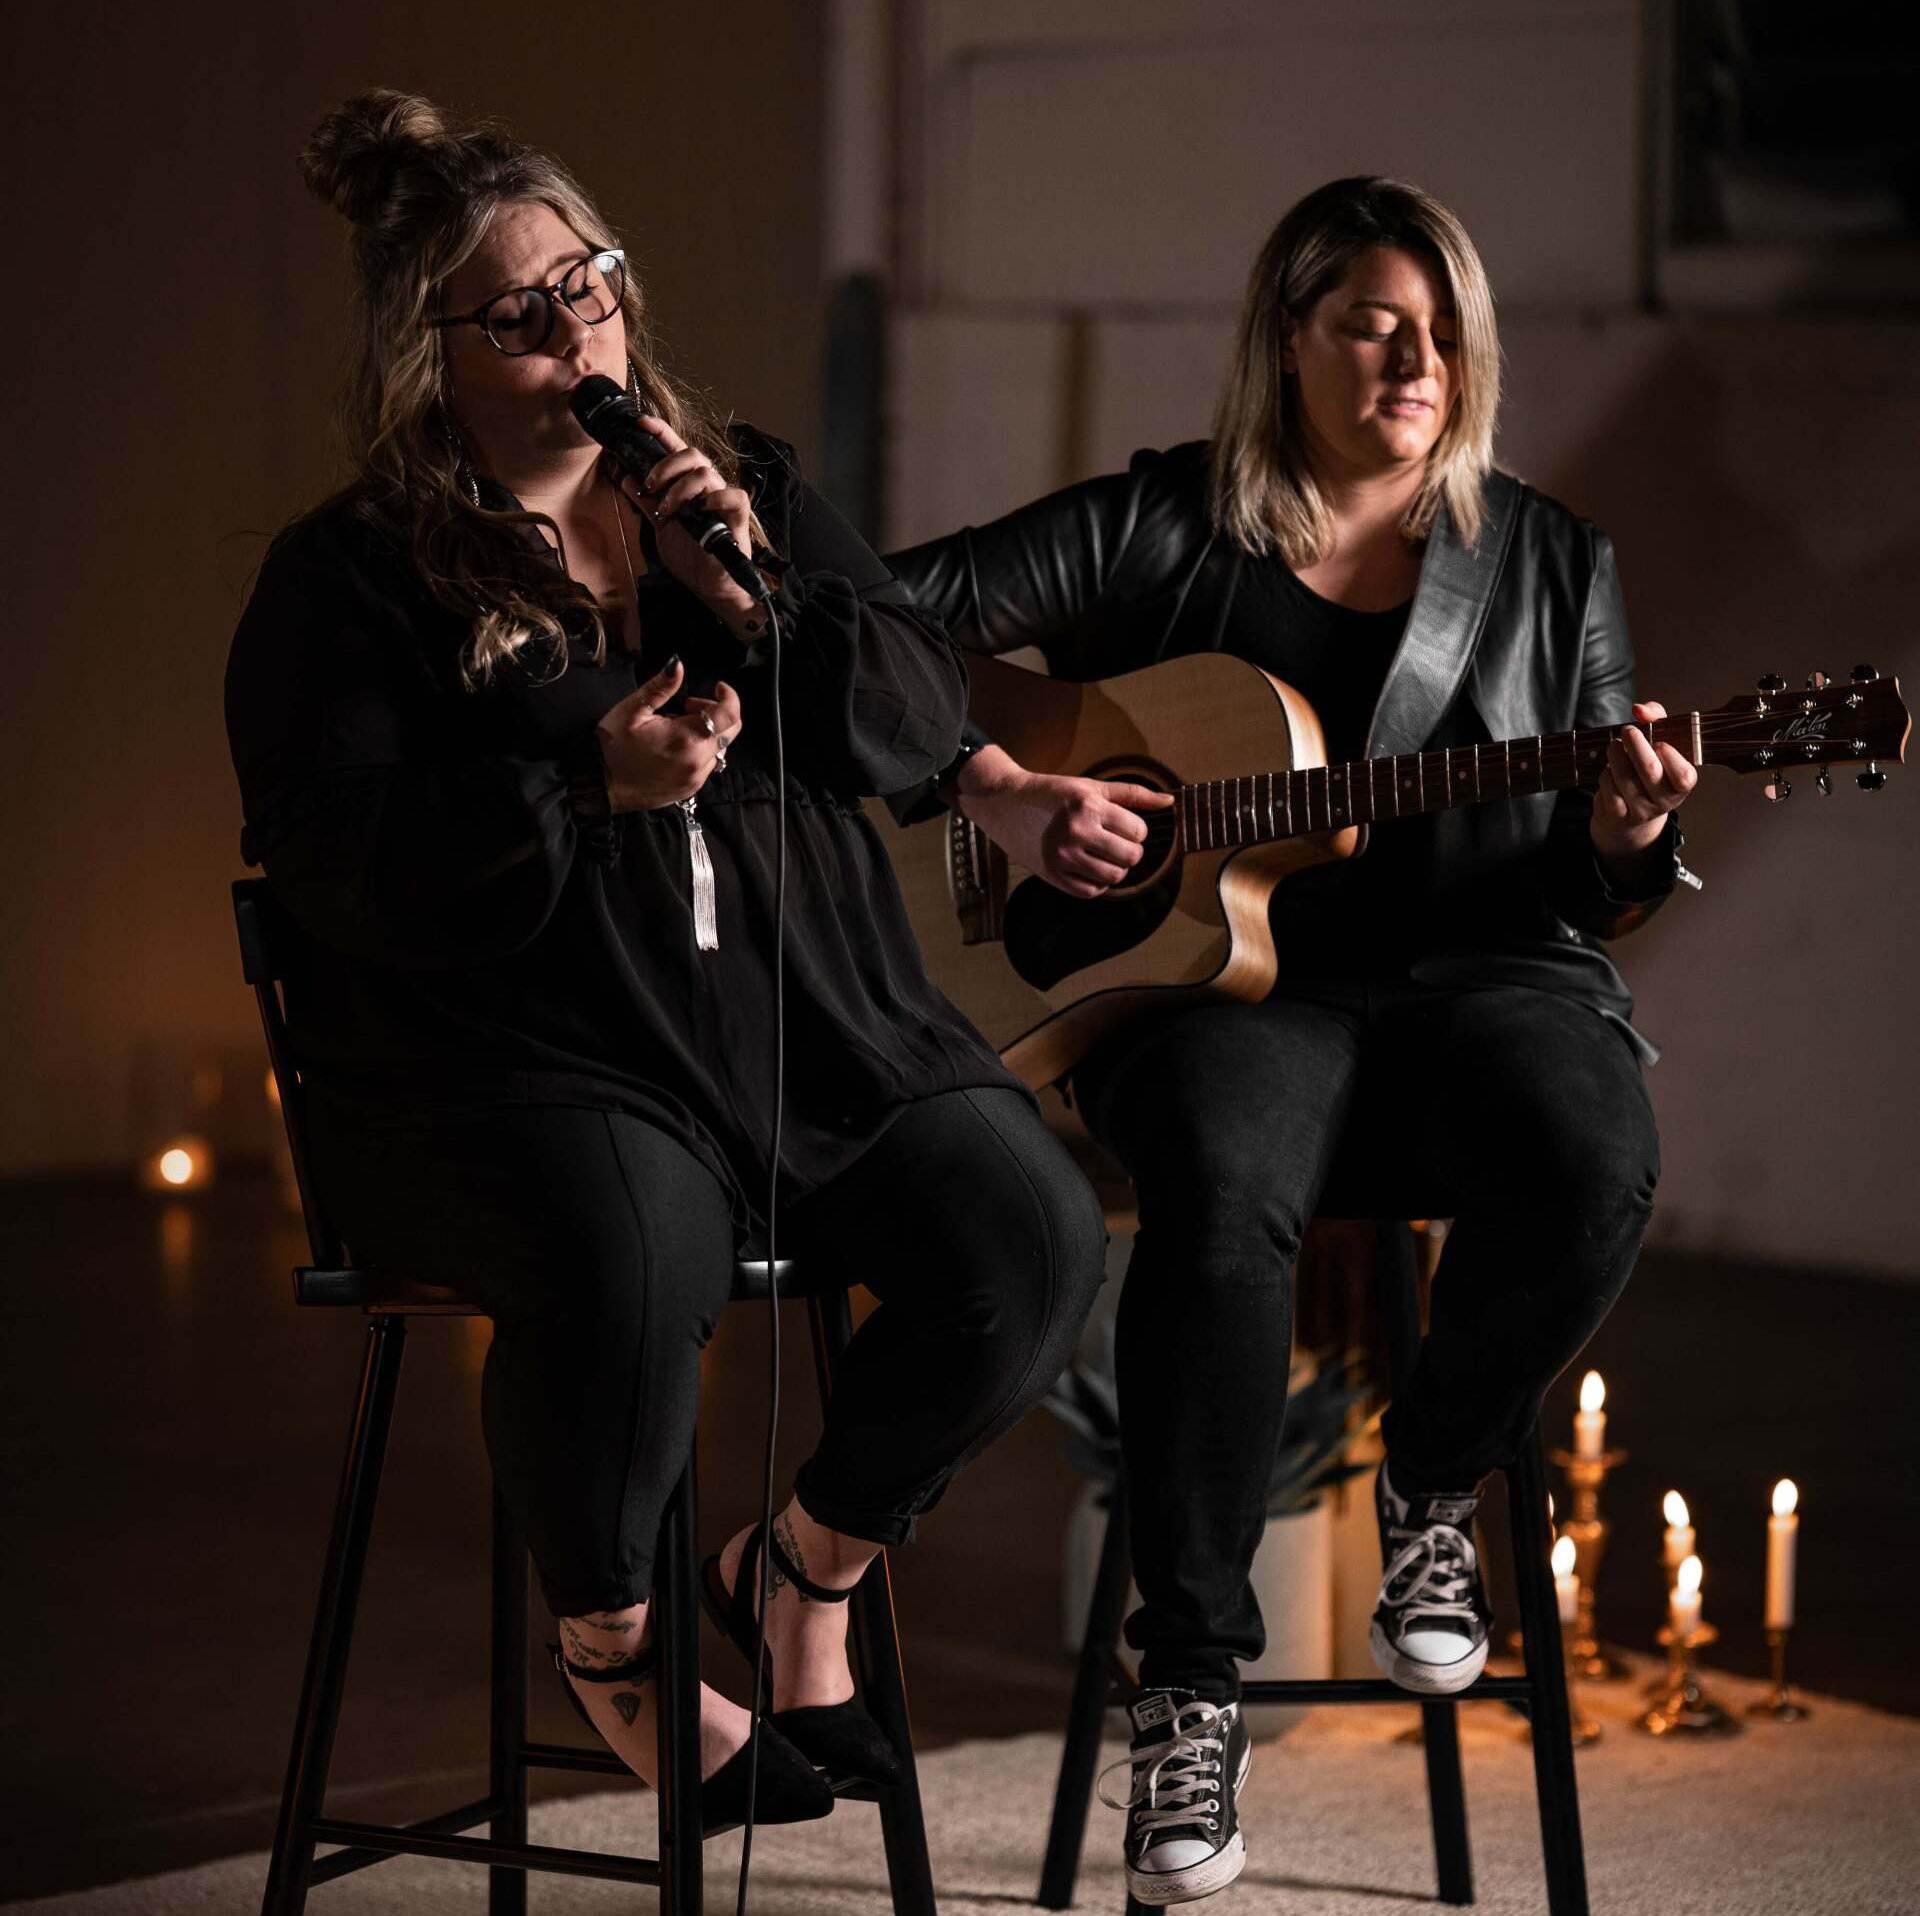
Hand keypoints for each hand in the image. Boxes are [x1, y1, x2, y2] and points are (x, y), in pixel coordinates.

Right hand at [595, 657, 741, 811]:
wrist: (599, 786)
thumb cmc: (612, 746)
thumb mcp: (633, 709)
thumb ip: (661, 687)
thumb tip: (678, 664)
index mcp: (687, 739)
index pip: (729, 715)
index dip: (729, 696)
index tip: (718, 686)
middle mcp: (698, 762)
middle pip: (730, 732)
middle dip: (718, 712)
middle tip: (688, 706)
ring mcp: (695, 779)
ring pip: (719, 749)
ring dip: (708, 732)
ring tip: (676, 726)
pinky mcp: (690, 790)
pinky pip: (707, 766)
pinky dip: (700, 750)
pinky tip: (674, 746)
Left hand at [629, 414, 758, 627]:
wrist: (710, 587)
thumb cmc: (691, 557)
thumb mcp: (661, 528)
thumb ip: (647, 503)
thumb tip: (627, 478)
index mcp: (690, 486)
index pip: (678, 450)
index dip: (662, 431)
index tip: (641, 422)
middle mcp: (708, 488)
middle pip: (692, 454)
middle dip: (666, 465)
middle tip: (651, 486)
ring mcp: (723, 500)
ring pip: (707, 473)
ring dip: (681, 489)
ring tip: (668, 511)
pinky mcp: (738, 517)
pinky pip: (733, 495)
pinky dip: (715, 498)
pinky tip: (701, 511)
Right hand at [955, 746, 1175, 898]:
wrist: (1007, 805)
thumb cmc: (1054, 794)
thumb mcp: (1092, 787)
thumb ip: (1133, 794)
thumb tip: (1170, 802)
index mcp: (1089, 807)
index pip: (1138, 832)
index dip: (1136, 830)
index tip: (1123, 825)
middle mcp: (1076, 832)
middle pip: (1130, 857)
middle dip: (1131, 851)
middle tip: (1118, 843)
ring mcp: (1062, 856)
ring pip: (1114, 877)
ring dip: (1117, 868)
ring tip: (1105, 855)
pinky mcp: (1052, 875)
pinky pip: (1091, 892)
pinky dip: (1098, 883)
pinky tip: (1090, 867)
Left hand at [1590, 699, 1695, 877]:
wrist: (1631, 810)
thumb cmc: (1651, 767)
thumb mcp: (1661, 742)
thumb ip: (1656, 719)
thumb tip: (1639, 709)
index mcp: (1683, 784)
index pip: (1684, 775)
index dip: (1670, 756)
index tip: (1659, 742)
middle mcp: (1665, 800)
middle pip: (1649, 770)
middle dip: (1635, 745)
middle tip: (1628, 730)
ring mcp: (1642, 810)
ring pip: (1625, 779)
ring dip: (1616, 756)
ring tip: (1615, 745)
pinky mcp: (1619, 816)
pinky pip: (1609, 791)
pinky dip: (1606, 775)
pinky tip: (1609, 769)